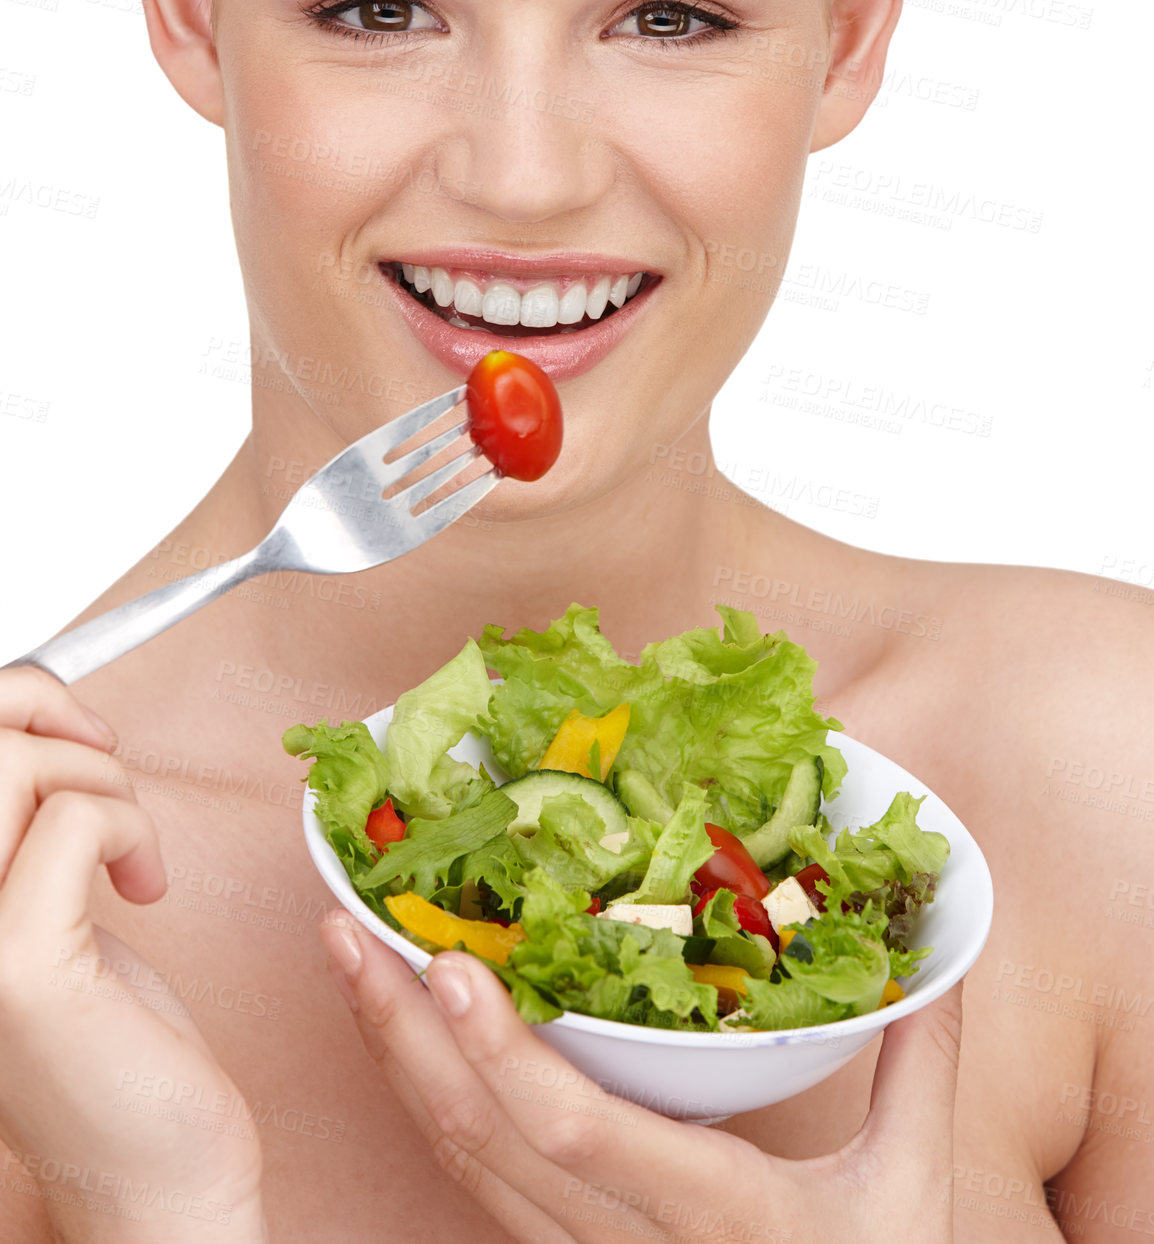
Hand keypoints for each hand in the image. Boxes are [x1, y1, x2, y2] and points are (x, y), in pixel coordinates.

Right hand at [0, 667, 265, 1242]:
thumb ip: (16, 820)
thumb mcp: (41, 900)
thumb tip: (34, 715)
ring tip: (128, 847)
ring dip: (101, 782)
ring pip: (18, 765)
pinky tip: (146, 887)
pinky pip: (78, 819)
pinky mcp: (15, 963)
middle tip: (104, 769)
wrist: (148, 1165)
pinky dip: (131, 827)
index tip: (72, 737)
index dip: (16, 703)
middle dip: (53, 723)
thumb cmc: (104, 1036)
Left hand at [320, 909, 961, 1243]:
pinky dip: (428, 1101)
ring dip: (394, 1059)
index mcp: (714, 1219)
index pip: (580, 1139)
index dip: (503, 1057)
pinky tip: (403, 1037)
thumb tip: (940, 955)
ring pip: (461, 1160)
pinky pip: (475, 1180)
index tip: (448, 968)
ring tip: (349, 960)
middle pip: (484, 1140)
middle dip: (399, 1034)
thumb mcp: (912, 1192)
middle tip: (341, 931)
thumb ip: (920, 1064)